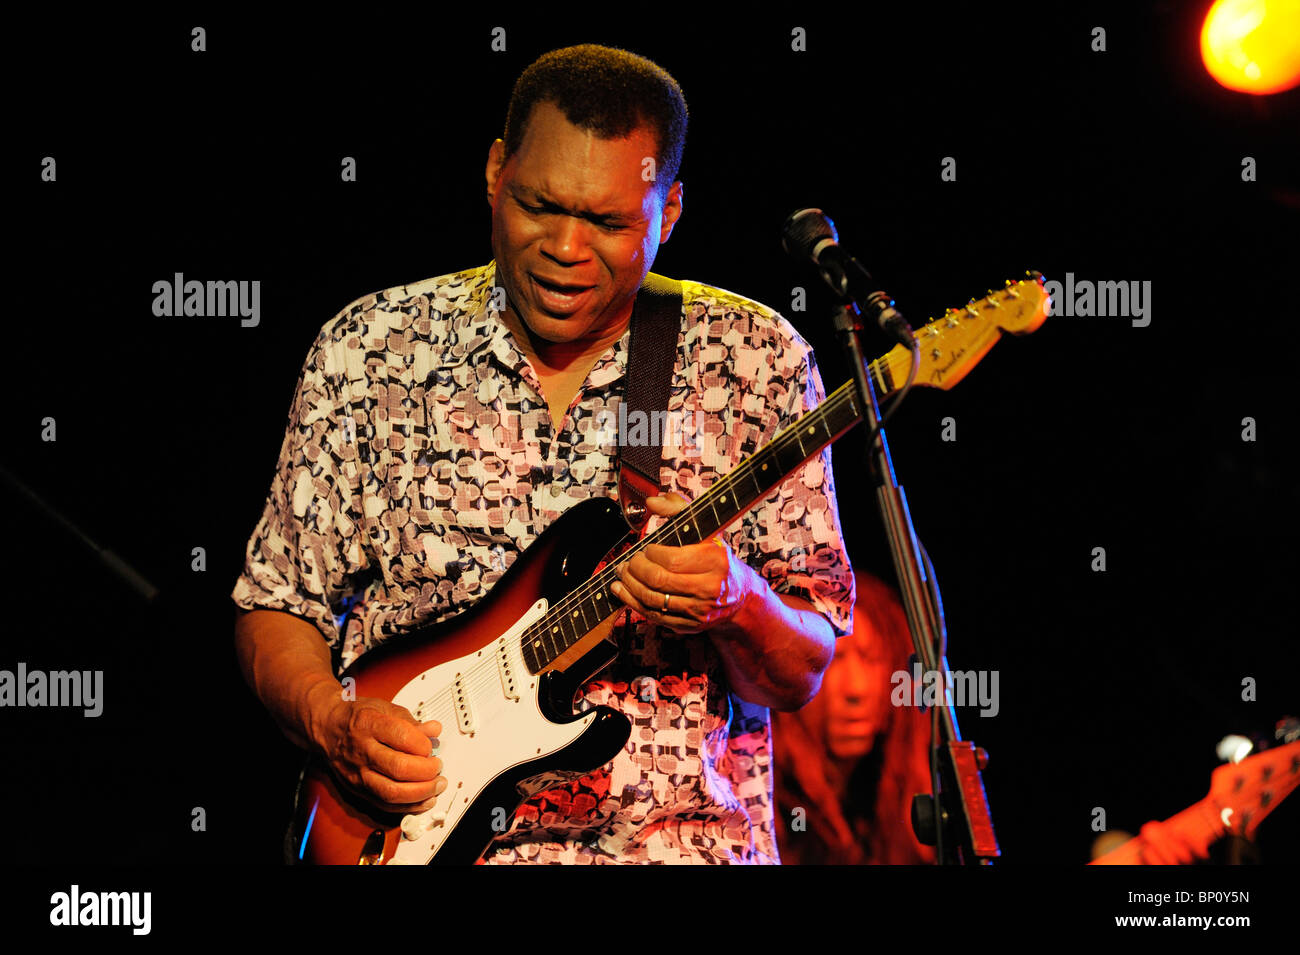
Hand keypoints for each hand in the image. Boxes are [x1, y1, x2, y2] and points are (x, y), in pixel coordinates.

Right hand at [314, 692, 445, 814]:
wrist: (327, 728)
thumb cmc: (357, 717)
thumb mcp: (384, 707)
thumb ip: (410, 721)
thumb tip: (434, 730)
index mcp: (369, 724)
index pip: (402, 737)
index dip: (423, 745)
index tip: (431, 746)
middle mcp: (362, 750)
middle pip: (398, 768)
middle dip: (426, 771)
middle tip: (437, 767)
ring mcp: (358, 773)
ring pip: (392, 792)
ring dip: (421, 793)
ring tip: (436, 785)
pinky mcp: (358, 790)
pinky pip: (385, 805)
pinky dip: (408, 806)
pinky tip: (424, 799)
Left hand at [609, 493, 757, 633]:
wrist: (739, 596)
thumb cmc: (717, 559)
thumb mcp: (706, 529)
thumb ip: (678, 509)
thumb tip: (652, 501)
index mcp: (715, 561)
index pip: (672, 559)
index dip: (651, 554)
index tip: (646, 548)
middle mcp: (709, 588)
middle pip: (659, 581)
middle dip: (635, 569)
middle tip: (629, 561)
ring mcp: (699, 610)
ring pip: (652, 600)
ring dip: (630, 586)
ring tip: (623, 574)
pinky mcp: (689, 625)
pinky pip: (654, 616)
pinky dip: (633, 603)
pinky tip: (623, 591)